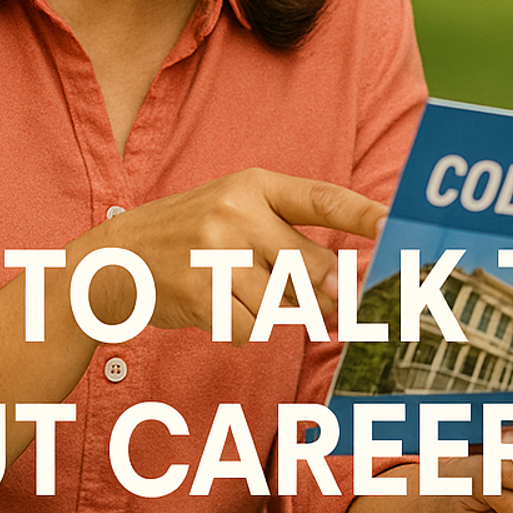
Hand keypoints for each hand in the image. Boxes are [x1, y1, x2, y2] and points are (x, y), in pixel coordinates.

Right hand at [80, 167, 383, 341]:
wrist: (115, 259)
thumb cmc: (192, 237)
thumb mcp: (237, 214)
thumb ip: (290, 239)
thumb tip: (345, 288)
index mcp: (253, 184)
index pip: (322, 199)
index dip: (364, 216)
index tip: (397, 228)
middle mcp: (236, 212)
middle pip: (312, 267)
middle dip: (325, 295)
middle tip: (330, 307)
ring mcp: (215, 252)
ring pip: (282, 304)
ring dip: (270, 311)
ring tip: (235, 290)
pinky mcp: (200, 292)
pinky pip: (251, 328)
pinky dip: (242, 328)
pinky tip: (215, 308)